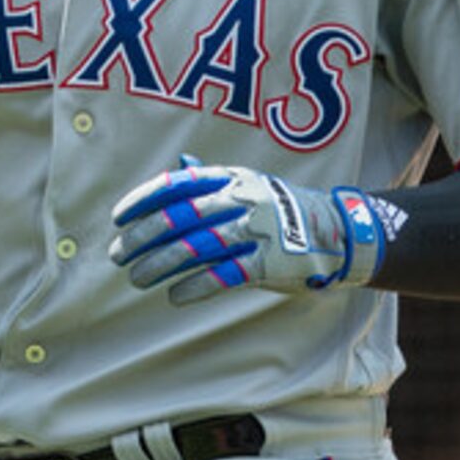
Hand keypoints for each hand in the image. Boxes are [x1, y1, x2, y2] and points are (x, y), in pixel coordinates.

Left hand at [111, 158, 386, 305]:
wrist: (341, 232)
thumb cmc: (284, 211)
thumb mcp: (253, 185)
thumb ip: (216, 181)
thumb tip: (178, 164)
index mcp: (234, 178)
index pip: (178, 184)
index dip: (144, 200)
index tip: (118, 218)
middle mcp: (244, 199)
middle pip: (180, 217)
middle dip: (142, 238)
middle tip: (118, 255)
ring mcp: (258, 231)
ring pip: (196, 247)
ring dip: (160, 265)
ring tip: (138, 279)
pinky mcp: (271, 262)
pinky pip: (224, 275)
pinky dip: (195, 286)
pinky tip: (174, 295)